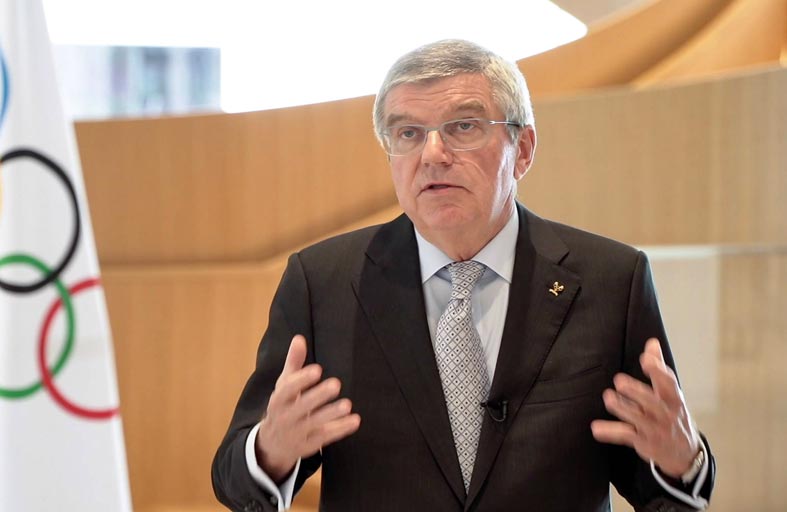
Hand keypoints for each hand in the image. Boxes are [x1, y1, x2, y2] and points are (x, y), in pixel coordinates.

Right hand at [255, 335, 360, 481]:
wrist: (272, 444)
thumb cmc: (283, 406)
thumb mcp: (284, 385)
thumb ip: (294, 363)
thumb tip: (299, 338)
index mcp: (279, 399)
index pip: (287, 389)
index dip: (301, 380)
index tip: (317, 370)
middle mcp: (285, 416)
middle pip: (301, 406)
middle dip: (318, 396)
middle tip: (336, 384)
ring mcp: (296, 433)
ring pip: (314, 424)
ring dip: (331, 414)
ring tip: (347, 404)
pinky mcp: (307, 446)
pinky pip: (324, 438)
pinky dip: (340, 429)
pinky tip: (355, 420)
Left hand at [591, 338, 700, 477]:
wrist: (684, 452)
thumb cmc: (672, 413)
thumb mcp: (669, 392)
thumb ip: (658, 367)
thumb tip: (652, 342)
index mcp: (673, 398)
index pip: (668, 383)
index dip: (658, 370)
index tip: (646, 358)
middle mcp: (665, 413)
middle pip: (652, 402)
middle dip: (637, 392)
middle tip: (619, 381)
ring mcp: (654, 429)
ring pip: (637, 419)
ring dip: (622, 408)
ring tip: (608, 397)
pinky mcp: (643, 442)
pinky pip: (626, 436)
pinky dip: (611, 432)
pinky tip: (596, 428)